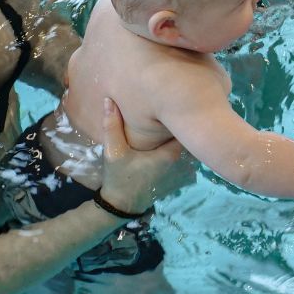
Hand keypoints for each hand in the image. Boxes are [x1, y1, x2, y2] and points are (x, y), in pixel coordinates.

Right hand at [97, 98, 187, 214]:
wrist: (121, 203)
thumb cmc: (120, 177)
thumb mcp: (114, 151)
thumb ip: (112, 126)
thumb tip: (108, 99)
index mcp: (169, 151)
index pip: (184, 124)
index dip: (181, 108)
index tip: (174, 92)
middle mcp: (175, 154)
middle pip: (181, 126)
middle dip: (176, 111)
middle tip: (168, 91)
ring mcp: (171, 158)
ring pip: (175, 133)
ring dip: (169, 120)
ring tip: (163, 101)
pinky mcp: (165, 160)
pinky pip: (169, 140)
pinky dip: (165, 130)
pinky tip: (155, 119)